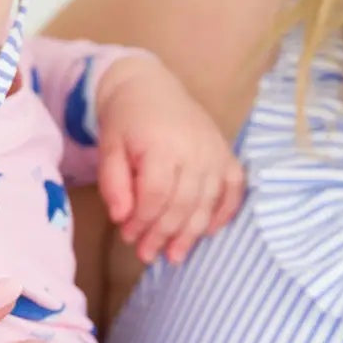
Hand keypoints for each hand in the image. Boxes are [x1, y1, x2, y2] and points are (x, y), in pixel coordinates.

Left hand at [95, 56, 244, 264]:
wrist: (149, 86)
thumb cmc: (125, 120)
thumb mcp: (108, 147)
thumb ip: (113, 182)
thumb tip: (121, 218)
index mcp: (162, 146)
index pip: (156, 195)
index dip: (142, 221)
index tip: (128, 236)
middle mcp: (195, 150)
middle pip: (182, 204)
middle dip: (163, 234)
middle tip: (147, 254)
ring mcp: (215, 152)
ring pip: (207, 202)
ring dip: (191, 233)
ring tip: (175, 256)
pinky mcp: (226, 153)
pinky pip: (234, 188)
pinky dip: (225, 212)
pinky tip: (209, 232)